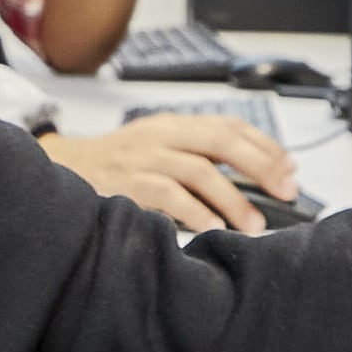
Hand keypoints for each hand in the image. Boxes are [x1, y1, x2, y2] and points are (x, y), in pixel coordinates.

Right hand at [44, 111, 300, 235]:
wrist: (62, 169)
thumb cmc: (115, 165)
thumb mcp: (157, 148)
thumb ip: (196, 156)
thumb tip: (251, 178)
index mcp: (173, 124)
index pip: (230, 126)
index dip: (265, 146)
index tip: (290, 168)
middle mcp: (161, 135)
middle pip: (223, 142)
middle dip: (261, 167)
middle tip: (285, 192)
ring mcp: (143, 157)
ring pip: (201, 171)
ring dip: (233, 200)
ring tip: (253, 225)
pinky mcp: (128, 182)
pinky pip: (170, 196)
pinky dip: (197, 213)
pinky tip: (213, 227)